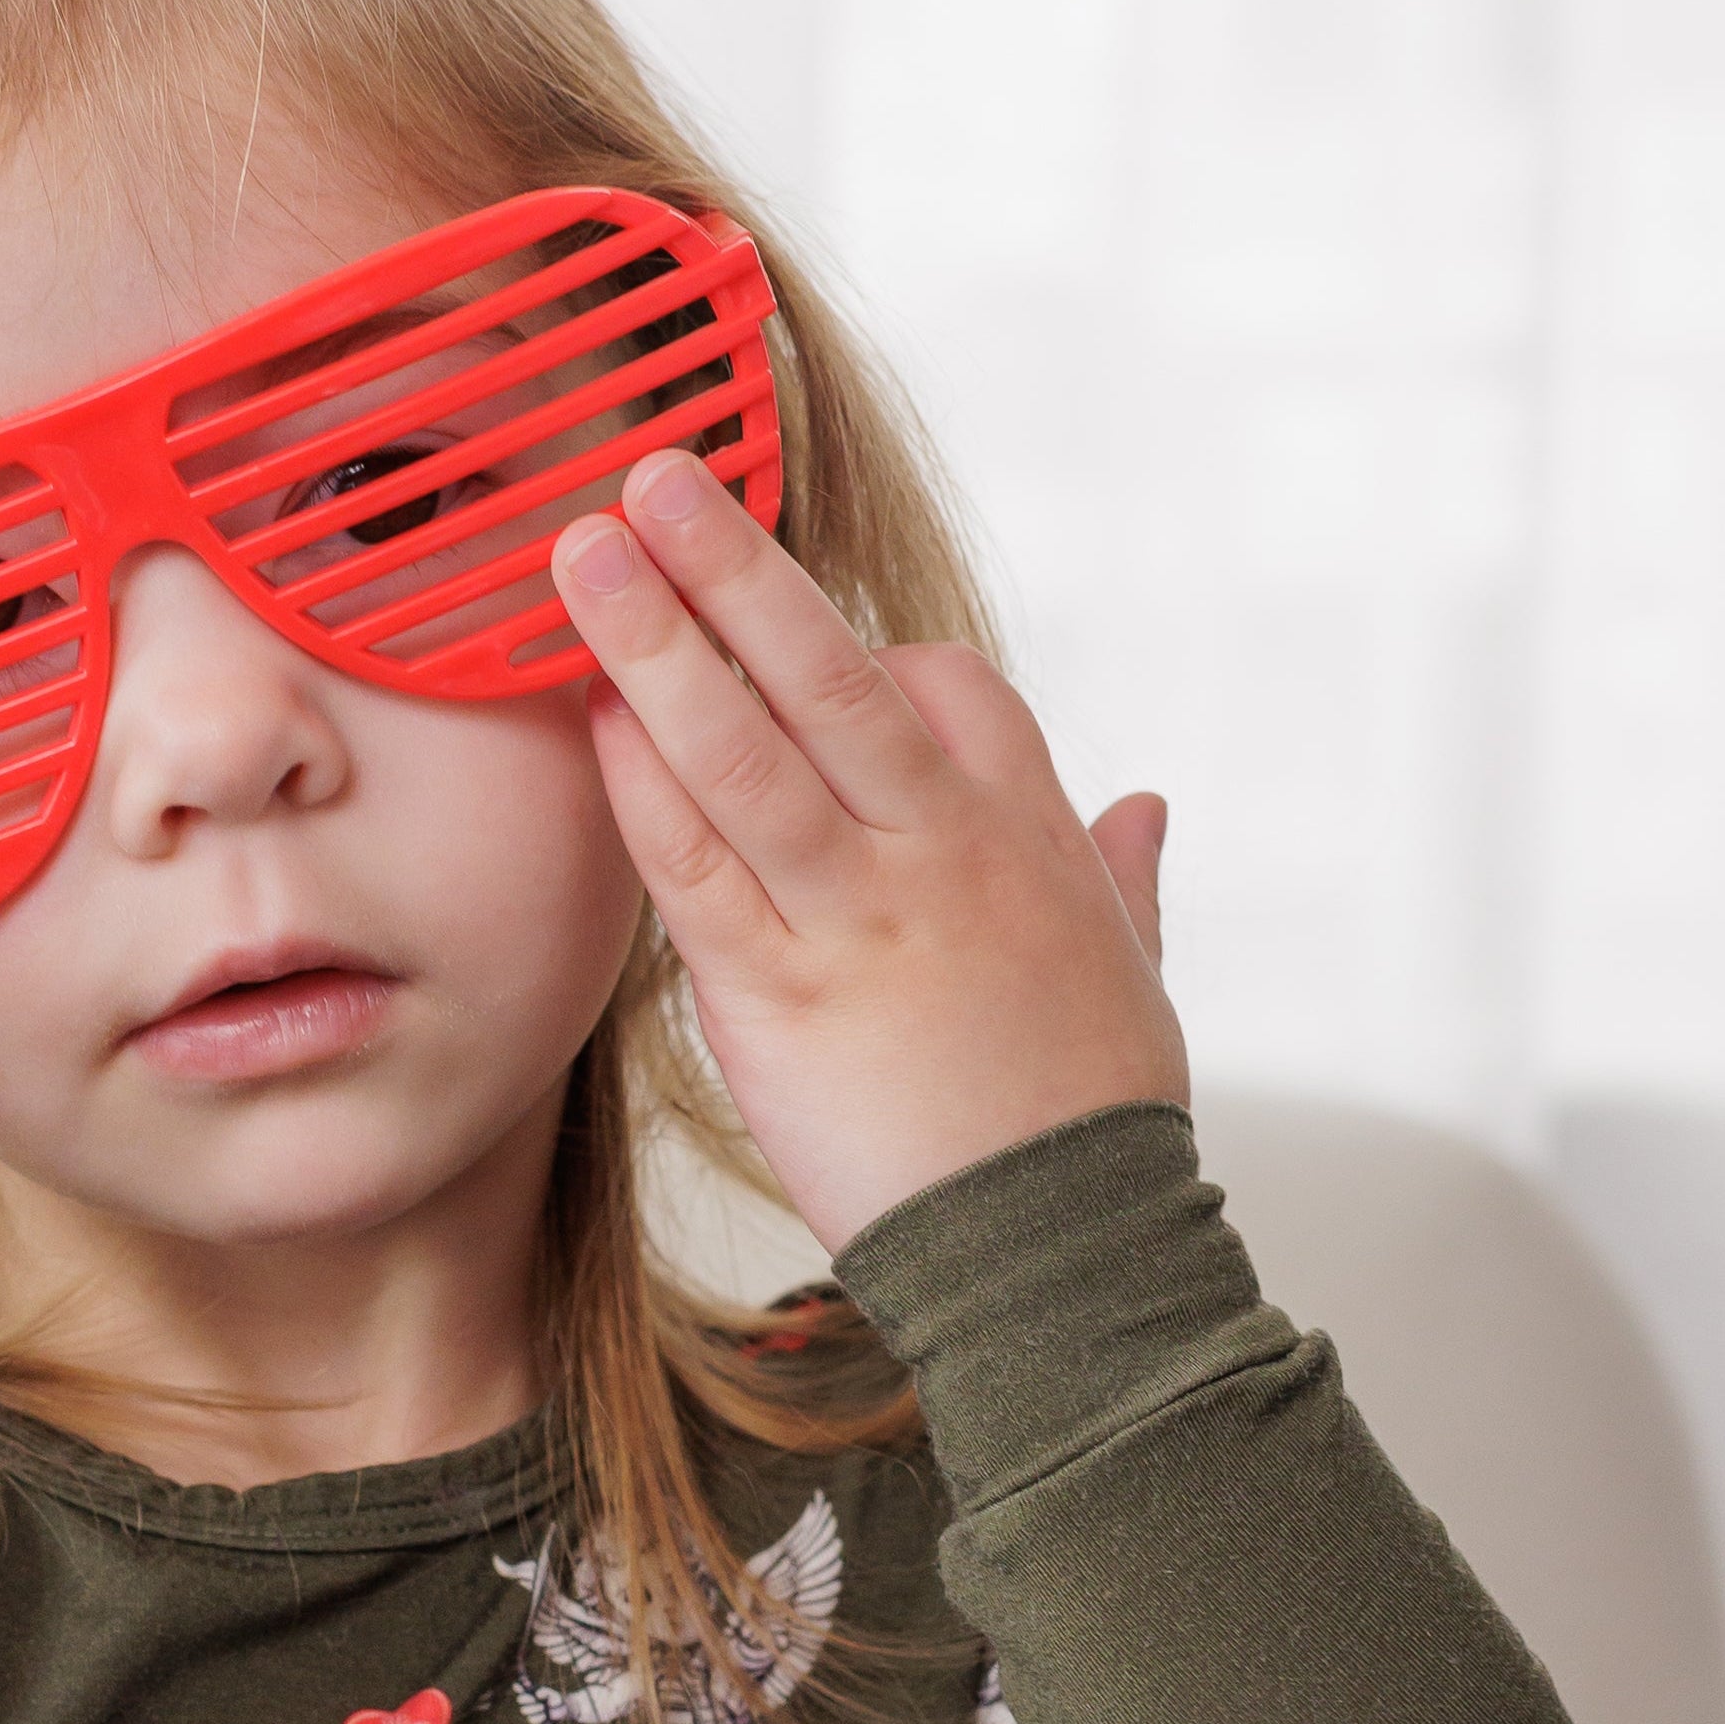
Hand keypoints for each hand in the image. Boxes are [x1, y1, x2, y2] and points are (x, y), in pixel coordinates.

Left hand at [555, 450, 1188, 1253]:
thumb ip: (1123, 876)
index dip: (857, 646)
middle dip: (734, 565)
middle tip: (653, 473)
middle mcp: (940, 846)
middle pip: (826, 670)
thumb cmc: (1091, 1120)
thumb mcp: (1135, 970)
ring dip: (656, 638)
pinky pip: (696, 865)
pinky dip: (640, 784)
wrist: (1062, 1250)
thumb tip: (1142, 810)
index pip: (935, 681)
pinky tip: (591, 718)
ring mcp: (856, 913)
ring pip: (746, 745)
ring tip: (582, 550)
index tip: (793, 631)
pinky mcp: (780, 996)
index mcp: (1025, 825)